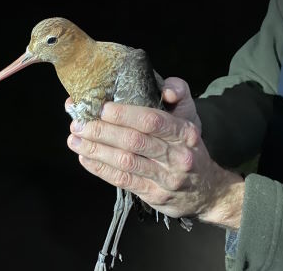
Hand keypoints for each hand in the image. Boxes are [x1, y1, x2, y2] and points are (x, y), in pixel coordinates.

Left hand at [66, 78, 244, 228]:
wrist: (208, 191)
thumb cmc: (190, 149)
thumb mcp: (191, 120)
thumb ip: (179, 96)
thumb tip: (165, 87)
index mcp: (185, 132)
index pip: (152, 120)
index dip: (124, 114)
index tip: (101, 108)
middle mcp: (177, 156)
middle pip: (134, 141)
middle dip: (102, 131)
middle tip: (78, 123)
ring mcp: (166, 178)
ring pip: (125, 162)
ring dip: (95, 150)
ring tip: (74, 140)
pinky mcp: (154, 195)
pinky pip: (123, 180)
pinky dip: (101, 168)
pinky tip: (85, 158)